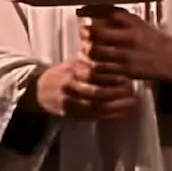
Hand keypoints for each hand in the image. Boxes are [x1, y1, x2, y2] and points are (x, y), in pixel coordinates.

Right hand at [22, 59, 138, 119]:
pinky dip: (110, 115)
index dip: (112, 76)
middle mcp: (71, 89)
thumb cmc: (61, 74)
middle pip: (97, 93)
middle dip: (117, 92)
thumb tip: (111, 53)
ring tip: (132, 101)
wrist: (40, 91)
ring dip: (117, 105)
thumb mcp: (73, 63)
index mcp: (71, 72)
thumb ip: (90, 61)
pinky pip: (94, 117)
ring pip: (97, 107)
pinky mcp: (72, 115)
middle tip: (132, 89)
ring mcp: (71, 104)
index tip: (126, 77)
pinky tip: (122, 111)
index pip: (94, 74)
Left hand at [77, 6, 171, 83]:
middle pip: (96, 34)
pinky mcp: (125, 71)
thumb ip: (116, 16)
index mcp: (132, 24)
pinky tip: (93, 61)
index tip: (82, 14)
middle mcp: (129, 38)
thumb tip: (92, 10)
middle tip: (83, 32)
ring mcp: (126, 55)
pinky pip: (101, 68)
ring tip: (86, 48)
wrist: (169, 59)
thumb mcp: (136, 22)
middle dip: (85, 33)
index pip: (106, 14)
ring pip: (95, 52)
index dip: (89, 14)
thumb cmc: (150, 39)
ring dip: (86, 50)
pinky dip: (93, 64)